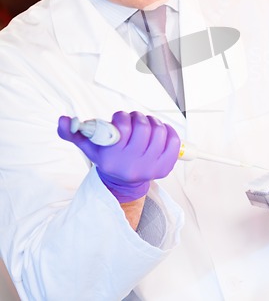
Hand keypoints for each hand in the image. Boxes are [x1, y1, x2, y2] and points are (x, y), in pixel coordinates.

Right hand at [58, 111, 180, 201]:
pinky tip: (161, 131)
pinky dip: (169, 131)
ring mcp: (151, 167)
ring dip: (154, 121)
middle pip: (144, 128)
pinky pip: (174, 142)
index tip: (120, 119)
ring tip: (147, 124)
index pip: (123, 128)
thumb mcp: (89, 147)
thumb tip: (63, 120)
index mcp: (113, 159)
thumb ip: (74, 133)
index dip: (123, 118)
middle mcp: (132, 165)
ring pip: (159, 132)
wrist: (123, 182)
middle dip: (139, 118)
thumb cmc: (108, 157)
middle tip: (135, 118)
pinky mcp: (165, 167)